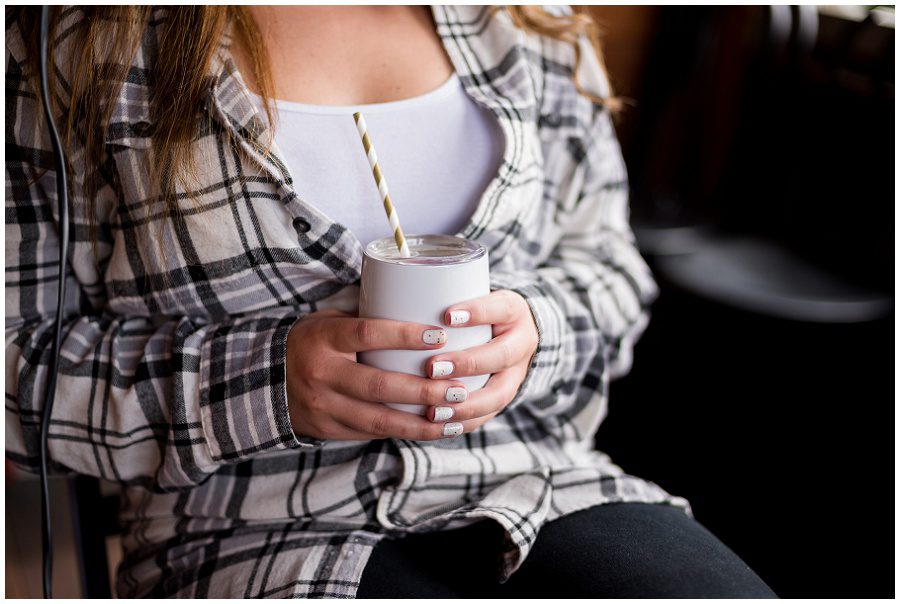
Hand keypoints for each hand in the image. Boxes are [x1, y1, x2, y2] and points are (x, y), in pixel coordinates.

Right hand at [285, 309, 472, 440]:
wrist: (264, 380)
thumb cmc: (313, 343)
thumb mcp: (328, 321)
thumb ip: (365, 318)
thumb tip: (419, 300)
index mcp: (323, 338)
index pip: (367, 334)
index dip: (405, 335)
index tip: (440, 335)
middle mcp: (321, 373)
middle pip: (379, 385)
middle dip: (424, 390)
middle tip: (460, 389)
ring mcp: (322, 406)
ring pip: (379, 420)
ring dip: (421, 422)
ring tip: (454, 418)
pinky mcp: (327, 430)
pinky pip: (371, 434)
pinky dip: (404, 433)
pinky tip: (432, 430)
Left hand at [424, 289, 538, 426]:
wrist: (513, 330)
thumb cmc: (478, 310)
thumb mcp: (473, 294)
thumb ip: (444, 294)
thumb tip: (391, 293)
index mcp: (513, 311)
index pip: (499, 308)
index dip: (477, 312)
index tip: (447, 314)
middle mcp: (522, 342)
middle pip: (500, 356)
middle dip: (467, 364)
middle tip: (431, 368)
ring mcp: (517, 373)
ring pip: (499, 394)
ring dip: (465, 404)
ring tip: (434, 410)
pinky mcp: (506, 396)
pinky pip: (489, 415)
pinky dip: (465, 423)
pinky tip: (441, 426)